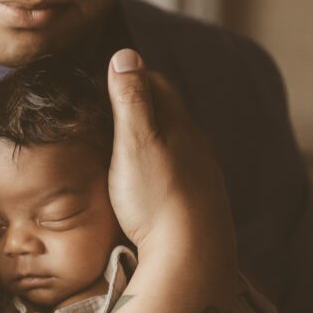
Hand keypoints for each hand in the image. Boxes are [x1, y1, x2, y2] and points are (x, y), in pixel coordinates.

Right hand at [106, 49, 233, 268]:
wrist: (191, 258)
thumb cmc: (156, 198)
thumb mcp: (134, 143)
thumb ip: (130, 100)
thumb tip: (125, 54)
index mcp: (180, 125)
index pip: (158, 83)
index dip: (133, 76)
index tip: (109, 78)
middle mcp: (197, 146)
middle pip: (170, 113)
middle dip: (145, 104)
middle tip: (113, 107)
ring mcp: (203, 176)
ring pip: (178, 145)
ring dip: (156, 139)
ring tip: (128, 145)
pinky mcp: (202, 204)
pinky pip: (182, 173)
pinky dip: (164, 168)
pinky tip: (152, 182)